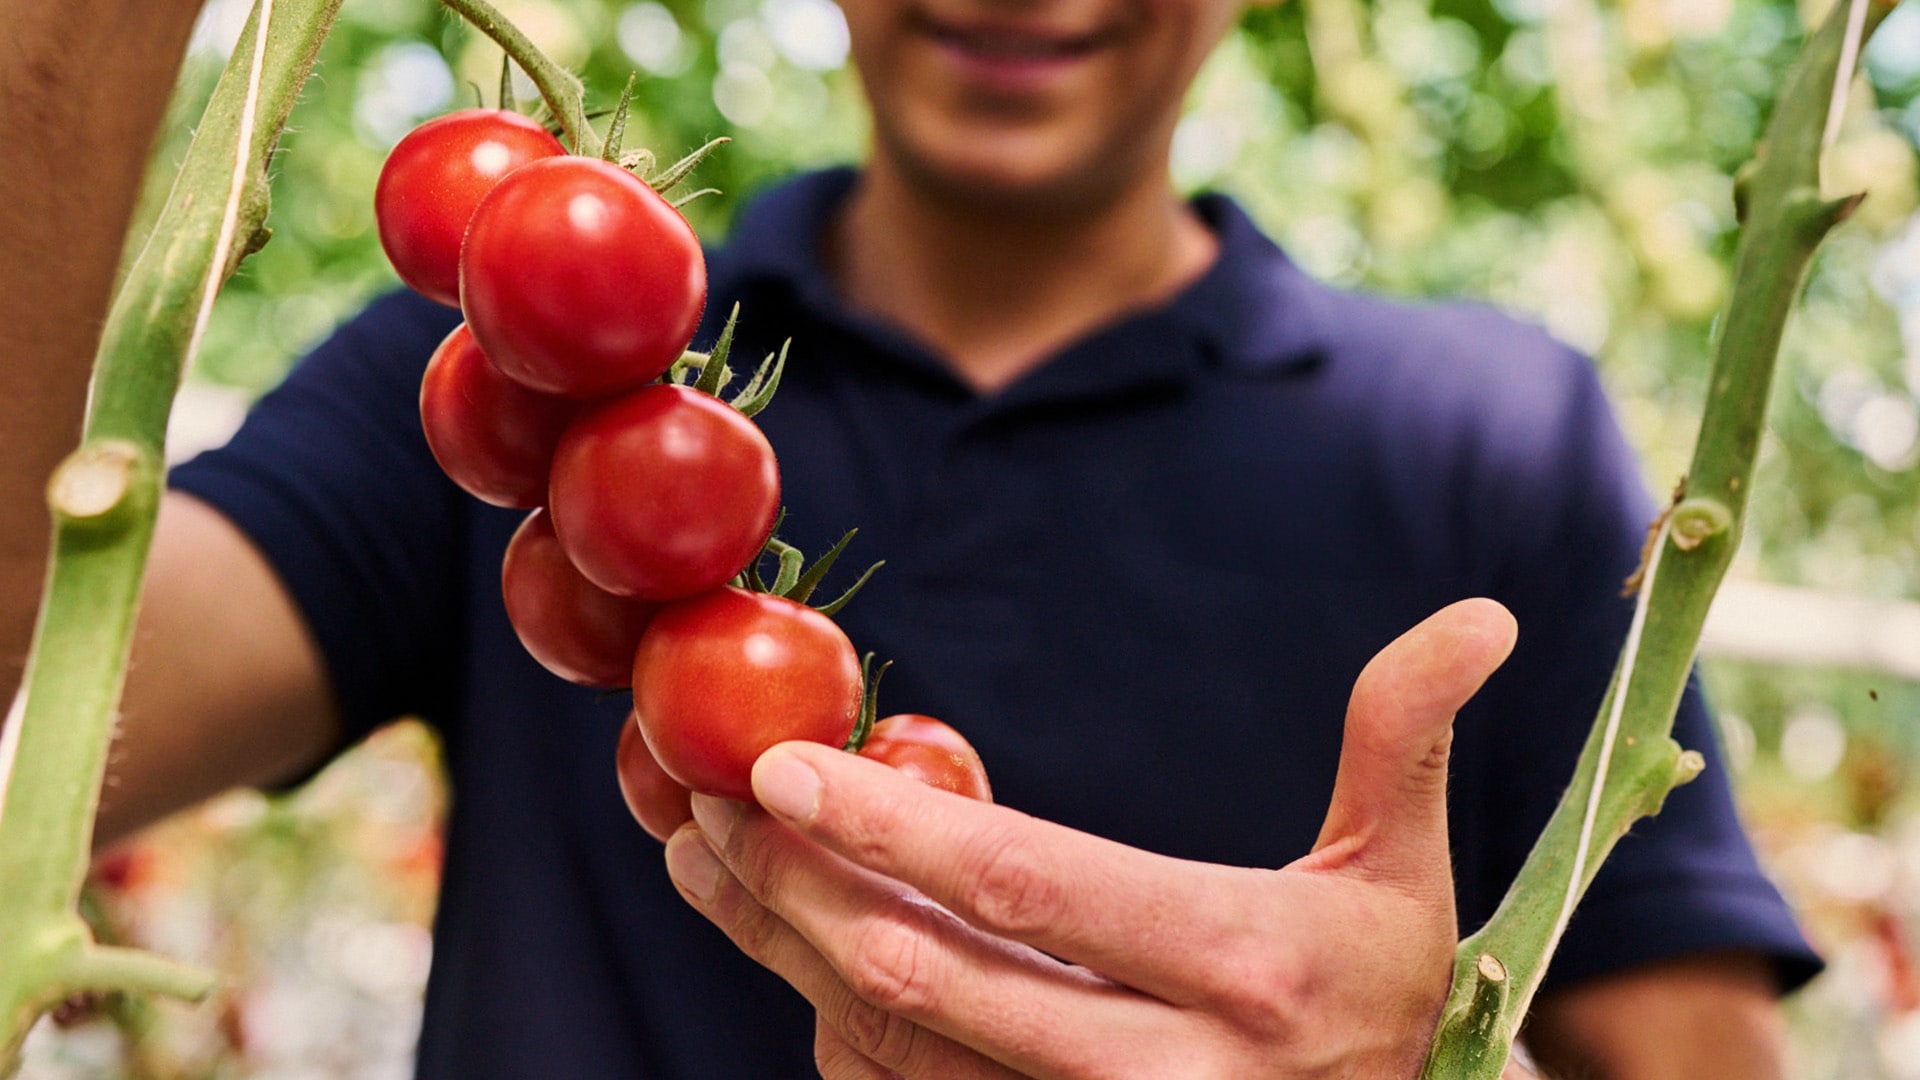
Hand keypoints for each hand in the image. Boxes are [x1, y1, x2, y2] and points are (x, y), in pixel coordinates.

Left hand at [665, 598, 1518, 1077]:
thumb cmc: (1378, 996)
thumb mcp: (1405, 874)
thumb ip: (1405, 742)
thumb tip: (1482, 618)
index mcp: (1239, 977)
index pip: (1033, 889)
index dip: (894, 829)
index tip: (780, 765)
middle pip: (928, 982)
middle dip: (795, 891)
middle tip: (697, 802)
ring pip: (897, 1051)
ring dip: (785, 950)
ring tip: (703, 861)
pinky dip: (834, 1023)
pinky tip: (790, 942)